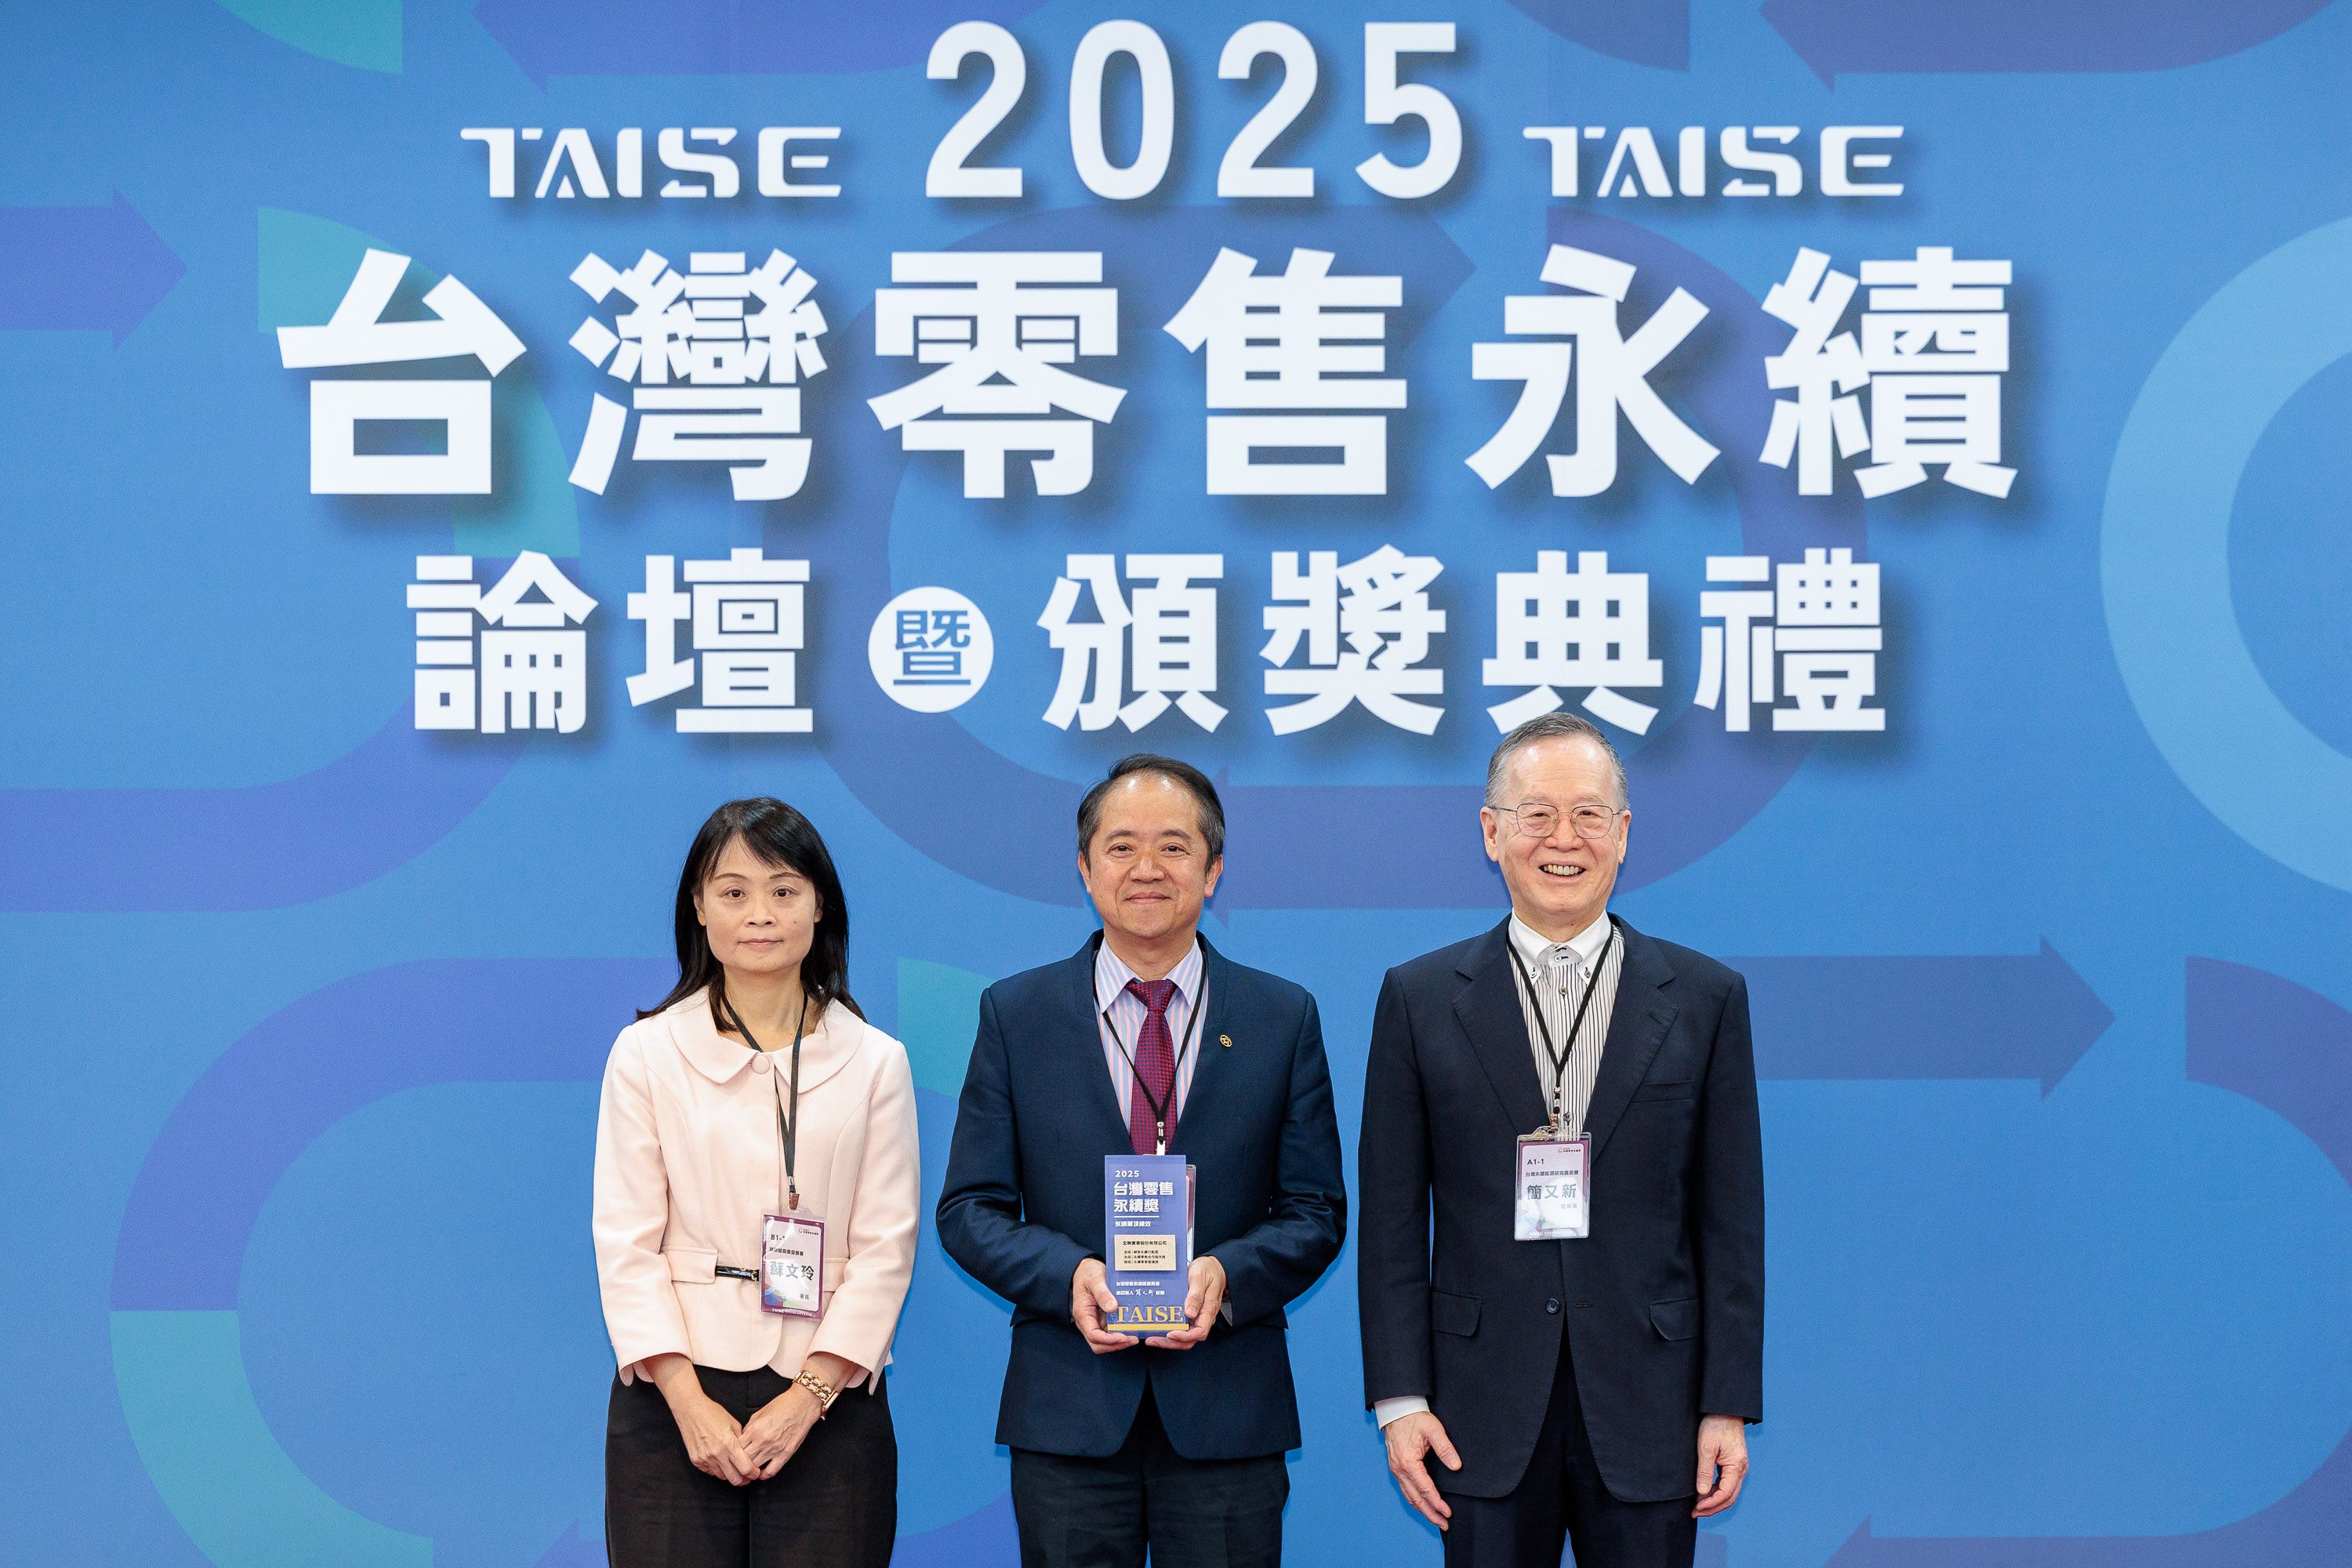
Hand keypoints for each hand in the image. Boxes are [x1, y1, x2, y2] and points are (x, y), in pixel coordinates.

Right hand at [668, 1387, 753, 1485]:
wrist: (691, 1410)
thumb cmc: (712, 1413)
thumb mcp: (733, 1424)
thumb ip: (742, 1441)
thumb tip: (748, 1453)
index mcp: (729, 1444)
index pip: (745, 1468)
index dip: (753, 1473)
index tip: (756, 1473)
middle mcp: (716, 1454)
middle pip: (734, 1479)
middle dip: (744, 1479)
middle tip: (747, 1476)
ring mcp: (705, 1459)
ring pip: (722, 1477)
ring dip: (730, 1475)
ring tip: (734, 1469)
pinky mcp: (696, 1461)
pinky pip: (710, 1472)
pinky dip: (718, 1470)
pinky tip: (721, 1463)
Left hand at [736, 1384, 821, 1480]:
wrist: (802, 1405)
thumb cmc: (782, 1405)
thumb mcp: (759, 1413)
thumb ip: (749, 1428)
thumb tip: (742, 1439)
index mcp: (754, 1429)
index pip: (736, 1448)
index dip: (733, 1452)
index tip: (733, 1454)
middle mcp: (762, 1441)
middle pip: (743, 1460)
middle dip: (739, 1464)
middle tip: (737, 1465)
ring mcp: (774, 1449)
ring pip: (754, 1468)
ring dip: (750, 1471)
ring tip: (747, 1471)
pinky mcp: (785, 1454)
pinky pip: (771, 1471)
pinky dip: (764, 1475)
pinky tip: (761, 1473)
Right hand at [1072, 1258, 1136, 1353]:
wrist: (1086, 1270)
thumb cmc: (1088, 1274)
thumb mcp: (1095, 1279)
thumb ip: (1102, 1293)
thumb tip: (1112, 1307)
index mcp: (1083, 1314)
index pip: (1093, 1335)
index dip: (1108, 1340)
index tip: (1123, 1336)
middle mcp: (1087, 1322)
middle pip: (1098, 1344)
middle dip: (1116, 1344)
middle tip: (1133, 1339)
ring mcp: (1095, 1322)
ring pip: (1105, 1341)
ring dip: (1119, 1341)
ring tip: (1135, 1336)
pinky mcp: (1103, 1319)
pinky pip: (1111, 1332)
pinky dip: (1121, 1333)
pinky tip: (1132, 1328)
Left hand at [1145, 1256, 1225, 1348]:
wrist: (1214, 1266)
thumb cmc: (1208, 1270)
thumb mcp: (1200, 1277)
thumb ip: (1196, 1295)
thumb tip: (1190, 1313)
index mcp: (1208, 1310)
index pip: (1199, 1332)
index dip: (1184, 1336)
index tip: (1170, 1334)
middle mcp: (1203, 1317)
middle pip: (1190, 1340)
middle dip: (1171, 1343)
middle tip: (1153, 1340)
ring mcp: (1197, 1317)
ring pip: (1184, 1337)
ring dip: (1168, 1340)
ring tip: (1152, 1338)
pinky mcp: (1191, 1314)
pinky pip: (1182, 1327)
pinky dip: (1169, 1330)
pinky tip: (1157, 1327)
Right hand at [1383, 1410, 1460, 1529]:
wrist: (1397, 1410)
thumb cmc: (1414, 1418)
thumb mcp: (1433, 1429)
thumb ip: (1445, 1448)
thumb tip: (1456, 1466)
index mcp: (1408, 1462)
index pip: (1425, 1490)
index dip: (1437, 1503)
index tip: (1448, 1512)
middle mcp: (1399, 1469)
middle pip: (1416, 1499)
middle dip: (1430, 1514)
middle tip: (1444, 1524)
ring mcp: (1396, 1470)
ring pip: (1409, 1497)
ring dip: (1423, 1510)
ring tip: (1436, 1519)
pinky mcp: (1396, 1468)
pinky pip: (1405, 1490)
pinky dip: (1415, 1501)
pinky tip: (1423, 1505)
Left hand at [1693, 1413, 1749, 1516]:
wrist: (1725, 1410)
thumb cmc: (1715, 1425)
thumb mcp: (1706, 1447)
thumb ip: (1704, 1470)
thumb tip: (1702, 1492)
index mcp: (1736, 1466)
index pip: (1725, 1493)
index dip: (1710, 1504)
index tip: (1696, 1508)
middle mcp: (1741, 1470)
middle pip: (1729, 1497)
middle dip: (1712, 1508)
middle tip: (1694, 1513)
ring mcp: (1738, 1468)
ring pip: (1728, 1493)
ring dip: (1714, 1502)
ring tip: (1697, 1507)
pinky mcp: (1733, 1465)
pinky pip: (1726, 1484)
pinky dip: (1716, 1492)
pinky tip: (1704, 1495)